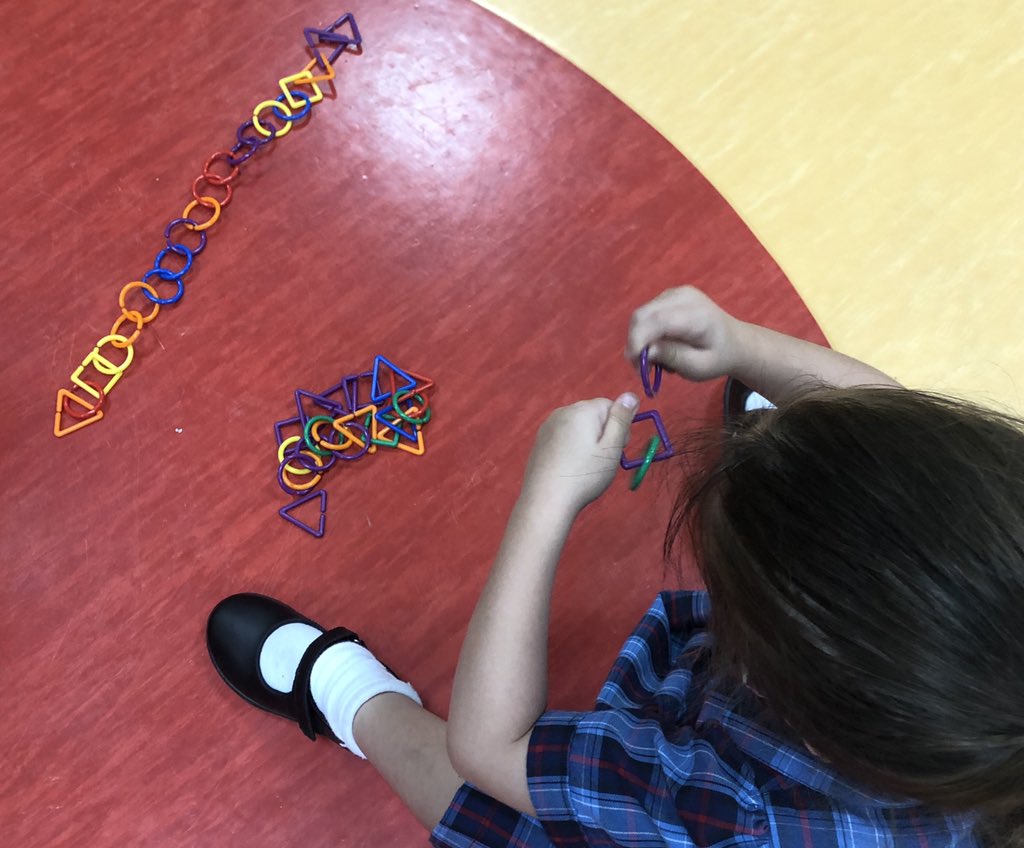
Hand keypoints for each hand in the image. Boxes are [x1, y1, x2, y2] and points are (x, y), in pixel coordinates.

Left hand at [521, 394, 638, 513]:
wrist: (546, 499)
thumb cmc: (584, 475)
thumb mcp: (611, 448)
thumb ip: (621, 419)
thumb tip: (630, 394)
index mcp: (583, 410)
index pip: (610, 405)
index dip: (619, 426)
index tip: (617, 448)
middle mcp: (563, 411)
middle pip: (593, 414)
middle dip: (602, 432)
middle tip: (602, 460)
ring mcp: (548, 425)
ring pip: (578, 425)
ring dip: (586, 439)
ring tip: (585, 465)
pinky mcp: (540, 440)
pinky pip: (564, 435)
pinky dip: (571, 446)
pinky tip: (569, 466)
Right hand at [625, 286, 743, 381]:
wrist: (735, 342)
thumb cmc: (718, 358)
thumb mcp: (699, 367)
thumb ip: (673, 357)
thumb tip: (647, 351)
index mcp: (697, 315)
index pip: (658, 320)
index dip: (639, 340)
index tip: (635, 363)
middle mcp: (684, 297)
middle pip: (643, 314)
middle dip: (635, 342)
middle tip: (640, 366)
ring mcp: (676, 293)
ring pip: (641, 314)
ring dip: (639, 338)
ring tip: (654, 359)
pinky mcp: (669, 295)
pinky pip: (647, 313)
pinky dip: (645, 332)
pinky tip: (659, 345)